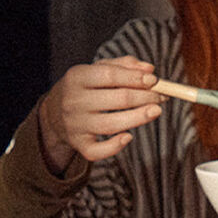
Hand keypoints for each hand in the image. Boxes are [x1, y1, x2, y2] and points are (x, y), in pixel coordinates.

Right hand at [37, 56, 162, 175]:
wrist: (54, 112)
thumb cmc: (86, 87)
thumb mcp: (97, 70)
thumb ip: (124, 66)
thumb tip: (150, 69)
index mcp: (77, 76)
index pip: (109, 75)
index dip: (135, 78)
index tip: (154, 80)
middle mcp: (74, 100)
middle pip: (117, 100)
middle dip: (145, 97)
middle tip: (162, 97)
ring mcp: (75, 124)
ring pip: (112, 125)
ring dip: (138, 118)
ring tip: (156, 111)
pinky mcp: (79, 144)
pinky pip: (98, 150)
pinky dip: (114, 146)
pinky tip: (128, 137)